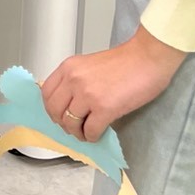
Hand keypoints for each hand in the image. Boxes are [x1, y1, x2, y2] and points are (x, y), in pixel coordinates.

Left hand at [41, 25, 186, 142]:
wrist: (148, 58)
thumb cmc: (126, 61)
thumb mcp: (90, 65)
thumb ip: (77, 80)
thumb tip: (71, 103)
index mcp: (69, 67)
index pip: (46, 92)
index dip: (51, 108)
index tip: (59, 115)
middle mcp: (73, 80)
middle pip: (54, 110)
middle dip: (62, 123)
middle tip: (72, 127)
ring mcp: (88, 95)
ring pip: (70, 123)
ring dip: (77, 133)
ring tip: (86, 132)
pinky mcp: (105, 108)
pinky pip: (90, 131)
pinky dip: (92, 136)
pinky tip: (98, 134)